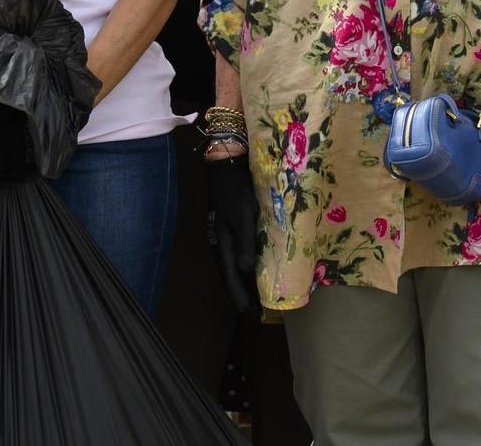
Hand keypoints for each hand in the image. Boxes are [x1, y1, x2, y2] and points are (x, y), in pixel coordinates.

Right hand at [205, 152, 259, 312]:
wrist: (225, 166)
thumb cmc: (235, 190)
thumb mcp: (243, 214)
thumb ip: (244, 241)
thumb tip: (246, 270)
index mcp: (223, 244)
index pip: (231, 278)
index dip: (240, 297)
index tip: (251, 314)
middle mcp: (222, 243)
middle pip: (231, 275)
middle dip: (243, 293)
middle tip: (257, 309)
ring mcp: (225, 235)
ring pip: (234, 265)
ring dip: (245, 280)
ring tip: (258, 293)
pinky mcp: (232, 227)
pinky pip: (238, 253)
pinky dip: (247, 264)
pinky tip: (256, 266)